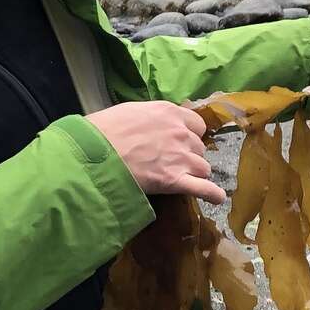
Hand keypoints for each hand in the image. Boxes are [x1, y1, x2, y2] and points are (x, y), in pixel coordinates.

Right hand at [87, 102, 225, 201]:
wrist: (93, 154)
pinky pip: (205, 188)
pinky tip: (216, 198)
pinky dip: (212, 194)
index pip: (196, 124)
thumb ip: (149, 118)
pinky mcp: (176, 181)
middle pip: (199, 147)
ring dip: (195, 173)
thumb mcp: (128, 112)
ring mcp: (181, 157)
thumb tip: (151, 125)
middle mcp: (181, 133)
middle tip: (172, 163)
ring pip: (203, 167)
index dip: (189, 135)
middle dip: (189, 155)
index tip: (179, 142)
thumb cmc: (102, 131)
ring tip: (182, 179)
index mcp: (169, 113)